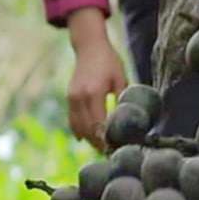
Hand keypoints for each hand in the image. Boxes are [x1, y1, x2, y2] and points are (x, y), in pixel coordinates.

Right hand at [66, 13, 127, 143]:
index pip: (99, 124)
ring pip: (78, 127)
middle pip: (88, 129)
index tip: (116, 148)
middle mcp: (80, 97)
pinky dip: (79, 131)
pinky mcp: (69, 98)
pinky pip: (72, 121)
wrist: (89, 47)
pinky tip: (88, 140)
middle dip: (99, 143)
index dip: (107, 138)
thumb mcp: (120, 79)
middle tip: (111, 152)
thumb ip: (122, 99)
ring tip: (102, 148)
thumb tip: (129, 120)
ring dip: (89, 139)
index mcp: (94, 93)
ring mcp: (72, 98)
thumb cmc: (109, 61)